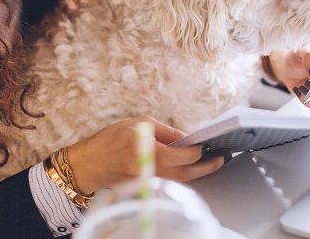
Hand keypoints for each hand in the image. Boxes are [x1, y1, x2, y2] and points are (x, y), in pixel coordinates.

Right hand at [67, 116, 224, 193]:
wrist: (89, 163)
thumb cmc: (112, 139)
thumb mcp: (140, 123)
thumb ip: (167, 132)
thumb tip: (188, 138)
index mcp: (147, 149)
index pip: (181, 155)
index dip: (197, 151)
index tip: (207, 146)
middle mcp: (149, 168)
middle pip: (185, 173)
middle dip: (206, 167)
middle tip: (220, 159)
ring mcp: (148, 180)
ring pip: (181, 180)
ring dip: (198, 172)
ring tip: (212, 163)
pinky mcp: (147, 186)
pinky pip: (171, 181)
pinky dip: (185, 175)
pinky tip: (194, 168)